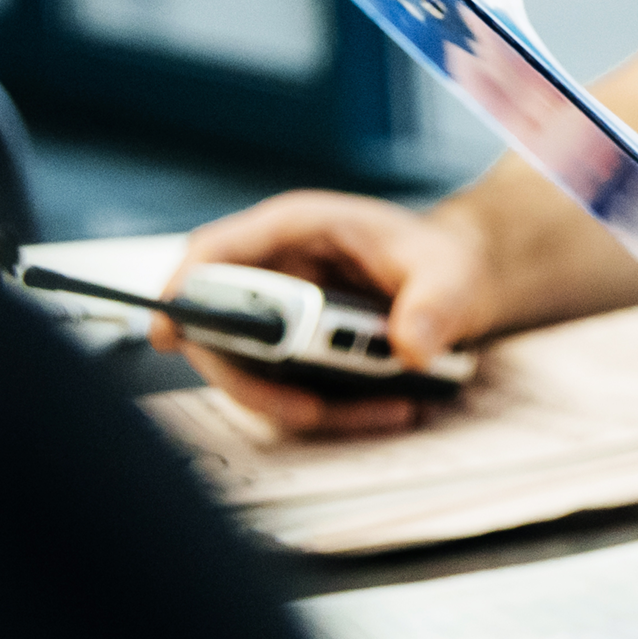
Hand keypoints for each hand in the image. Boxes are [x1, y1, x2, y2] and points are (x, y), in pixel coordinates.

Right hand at [156, 192, 499, 433]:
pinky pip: (291, 390)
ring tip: (384, 408)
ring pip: (253, 370)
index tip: (169, 333)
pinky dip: (333, 410)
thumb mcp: (452, 276)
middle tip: (309, 409)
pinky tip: (388, 408)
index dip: (182, 291)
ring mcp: (283, 315)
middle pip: (220, 326)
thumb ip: (435, 306)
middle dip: (253, 376)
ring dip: (302, 403)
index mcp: (297, 228)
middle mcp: (279, 271)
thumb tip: (410, 347)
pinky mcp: (299, 354)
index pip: (217, 252)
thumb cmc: (448, 262)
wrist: (468, 284)